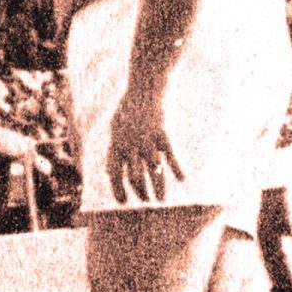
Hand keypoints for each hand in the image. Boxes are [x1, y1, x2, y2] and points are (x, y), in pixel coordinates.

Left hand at [106, 79, 180, 204]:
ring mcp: (148, 140)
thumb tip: (108, 172)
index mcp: (116, 144)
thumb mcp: (115, 129)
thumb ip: (114, 150)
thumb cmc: (129, 110)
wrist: (145, 89)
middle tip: (146, 201)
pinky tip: (182, 179)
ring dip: (158, 188)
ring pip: (154, 172)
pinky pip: (172, 156)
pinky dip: (177, 168)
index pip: (115, 174)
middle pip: (135, 177)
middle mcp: (130, 145)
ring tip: (160, 200)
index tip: (123, 202)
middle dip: (140, 193)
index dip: (118, 190)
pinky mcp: (164, 134)